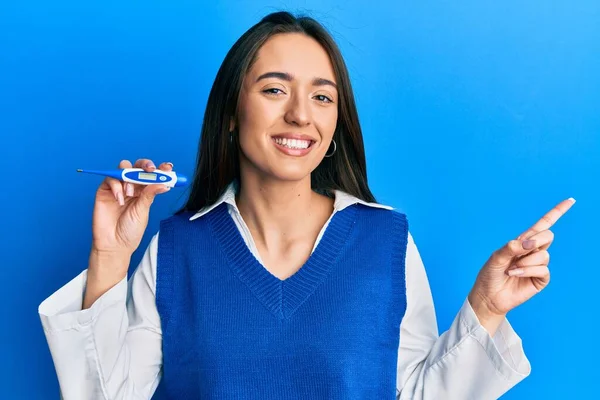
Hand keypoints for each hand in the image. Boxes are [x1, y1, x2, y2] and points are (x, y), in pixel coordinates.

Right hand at [91, 158, 172, 258]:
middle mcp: (132, 187)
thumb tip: (164, 183)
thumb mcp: (143, 211)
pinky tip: (120, 200)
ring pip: (124, 168)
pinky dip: (116, 186)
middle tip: (151, 169)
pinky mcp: (104, 190)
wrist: (114, 244)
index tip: (168, 167)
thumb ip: (150, 194)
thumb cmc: (130, 230)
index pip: (152, 175)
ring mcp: (118, 187)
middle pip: (138, 167)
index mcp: (144, 191)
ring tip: (131, 193)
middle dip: (145, 165)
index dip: (160, 169)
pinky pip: (110, 179)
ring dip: (130, 177)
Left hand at [468, 198, 575, 334]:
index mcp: (522, 241)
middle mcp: (532, 251)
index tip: (570, 200)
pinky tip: (516, 274)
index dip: (557, 212)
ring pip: (544, 254)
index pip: (543, 224)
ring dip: (526, 261)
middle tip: (520, 250)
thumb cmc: (490, 274)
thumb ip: (512, 247)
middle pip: (548, 235)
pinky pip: (543, 269)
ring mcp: (538, 265)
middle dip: (536, 241)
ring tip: (511, 269)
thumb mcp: (496, 256)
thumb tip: (531, 242)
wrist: (489, 296)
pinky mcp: (540, 279)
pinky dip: (528, 270)